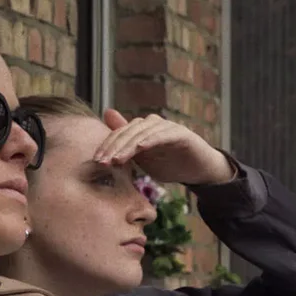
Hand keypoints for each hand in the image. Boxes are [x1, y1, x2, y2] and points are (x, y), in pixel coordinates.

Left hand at [91, 109, 234, 186]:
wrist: (200, 171)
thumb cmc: (171, 164)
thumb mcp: (145, 160)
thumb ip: (127, 147)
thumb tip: (106, 124)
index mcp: (142, 130)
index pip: (120, 135)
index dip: (107, 146)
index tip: (95, 160)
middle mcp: (153, 124)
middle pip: (128, 132)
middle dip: (113, 147)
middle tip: (101, 161)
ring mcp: (167, 128)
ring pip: (142, 132)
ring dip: (128, 145)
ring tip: (116, 159)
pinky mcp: (180, 134)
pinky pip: (162, 135)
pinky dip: (150, 139)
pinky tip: (140, 147)